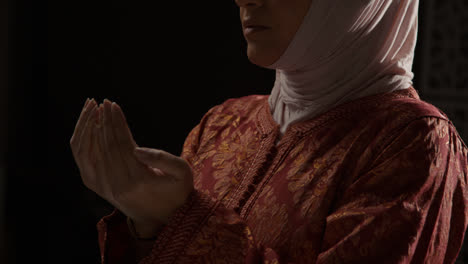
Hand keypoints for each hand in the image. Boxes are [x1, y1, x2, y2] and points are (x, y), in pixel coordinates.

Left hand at [70, 98, 193, 236]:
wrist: (163, 217)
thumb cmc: (177, 191)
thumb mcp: (182, 173)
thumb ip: (164, 159)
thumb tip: (137, 149)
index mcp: (139, 179)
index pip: (123, 143)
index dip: (117, 123)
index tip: (113, 104)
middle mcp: (120, 185)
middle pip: (109, 146)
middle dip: (106, 122)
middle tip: (105, 103)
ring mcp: (109, 189)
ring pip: (98, 153)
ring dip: (96, 131)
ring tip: (98, 112)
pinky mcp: (103, 190)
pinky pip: (92, 164)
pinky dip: (91, 145)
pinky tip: (93, 131)